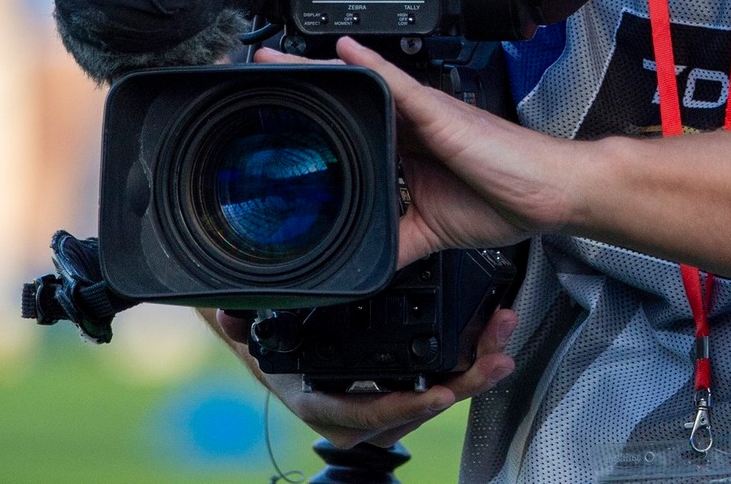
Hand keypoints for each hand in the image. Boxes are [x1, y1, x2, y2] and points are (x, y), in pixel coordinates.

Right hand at [198, 305, 518, 447]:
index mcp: (319, 400)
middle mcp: (353, 411)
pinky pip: (436, 380)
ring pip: (434, 395)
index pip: (366, 414)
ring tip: (503, 341)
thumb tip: (227, 316)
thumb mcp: (245, 325)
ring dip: (473, 369)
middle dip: (461, 385)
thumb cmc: (258, 330)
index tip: (437, 393)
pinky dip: (466, 360)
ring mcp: (380, 401)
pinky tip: (491, 337)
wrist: (264, 337)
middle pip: (417, 408)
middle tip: (495, 359)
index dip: (403, 407)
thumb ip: (238, 322)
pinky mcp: (399, 384)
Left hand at [255, 37, 590, 266]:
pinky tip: (342, 53)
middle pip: (348, 102)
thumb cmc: (506, 199)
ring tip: (273, 60)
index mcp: (407, 152)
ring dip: (318, 71)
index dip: (314, 126)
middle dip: (302, 90)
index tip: (275, 123)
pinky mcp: (438, 111)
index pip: (352, 134)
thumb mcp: (433, 230)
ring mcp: (423, 115)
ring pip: (362, 86)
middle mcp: (410, 127)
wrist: (548, 193)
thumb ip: (397, 241)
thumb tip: (364, 268)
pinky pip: (398, 83)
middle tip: (255, 78)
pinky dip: (369, 66)